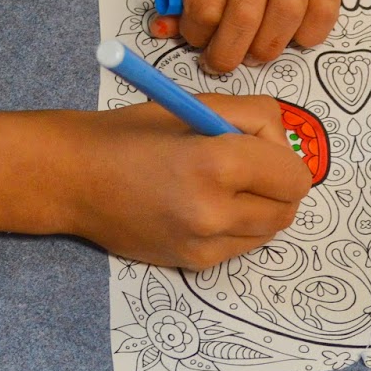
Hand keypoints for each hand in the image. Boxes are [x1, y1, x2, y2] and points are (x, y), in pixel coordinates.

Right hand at [61, 95, 310, 269]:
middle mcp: (213, 213)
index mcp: (216, 164)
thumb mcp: (196, 105)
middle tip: (245, 163)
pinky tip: (204, 205)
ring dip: (261, 206)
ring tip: (223, 184)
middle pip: (288, 208)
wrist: (76, 179)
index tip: (258, 143)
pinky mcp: (194, 264)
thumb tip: (286, 146)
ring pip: (270, 230)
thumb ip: (254, 118)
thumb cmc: (133, 134)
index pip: (294, 176)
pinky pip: (242, 246)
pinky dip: (237, 226)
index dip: (282, 155)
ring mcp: (204, 246)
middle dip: (278, 183)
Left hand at [159, 0, 342, 73]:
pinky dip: (306, 35)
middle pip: (242, 18)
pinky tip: (290, 33)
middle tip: (221, 61)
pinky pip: (323, 13)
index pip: (202, 3)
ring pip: (284, 18)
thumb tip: (165, 30)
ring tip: (252, 51)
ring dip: (264, 49)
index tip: (196, 36)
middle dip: (226, 55)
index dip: (194, 33)